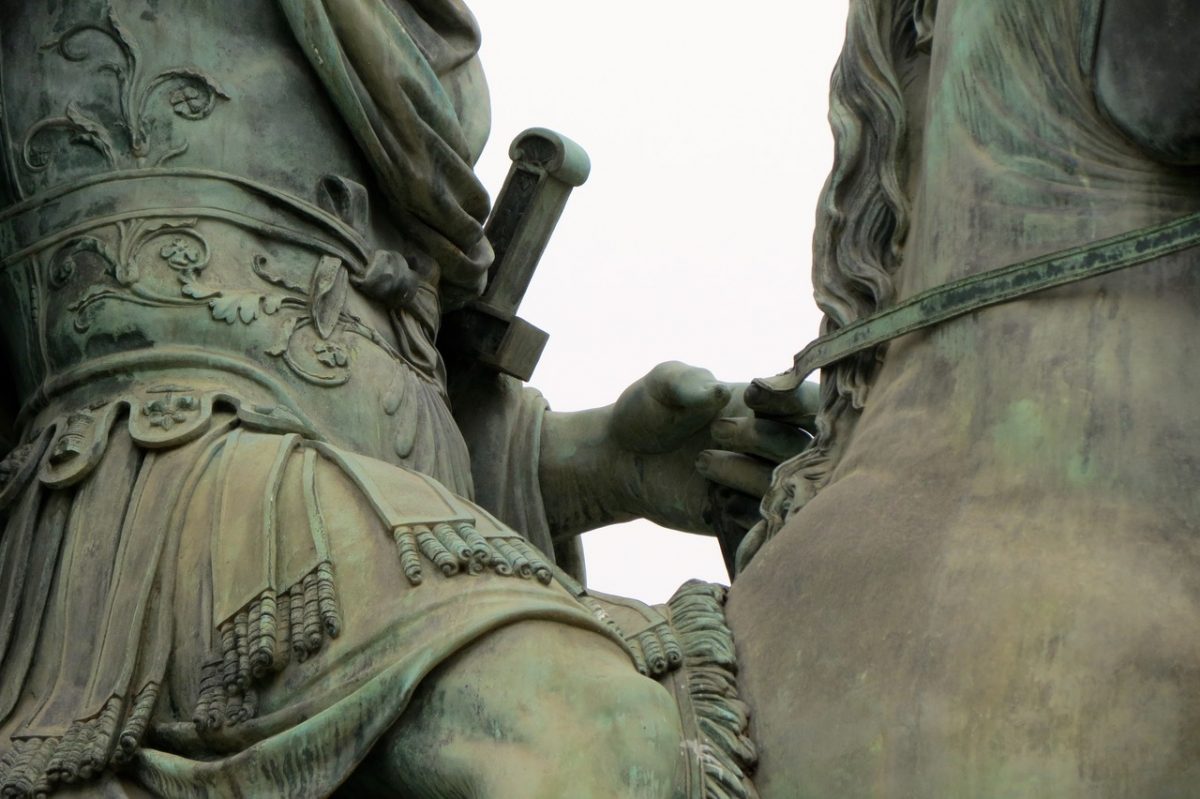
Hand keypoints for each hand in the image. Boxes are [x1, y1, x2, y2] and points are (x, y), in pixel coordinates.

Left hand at [538, 361, 815, 541]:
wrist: (620, 461)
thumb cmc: (649, 412)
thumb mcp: (661, 385)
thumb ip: (683, 380)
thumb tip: (714, 391)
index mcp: (767, 406)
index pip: (811, 403)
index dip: (788, 401)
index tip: (748, 397)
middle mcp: (774, 444)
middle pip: (804, 446)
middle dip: (762, 437)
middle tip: (717, 431)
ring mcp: (762, 483)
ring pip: (787, 486)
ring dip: (749, 474)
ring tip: (702, 462)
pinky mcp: (746, 518)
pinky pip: (767, 523)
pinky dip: (743, 510)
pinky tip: (712, 498)